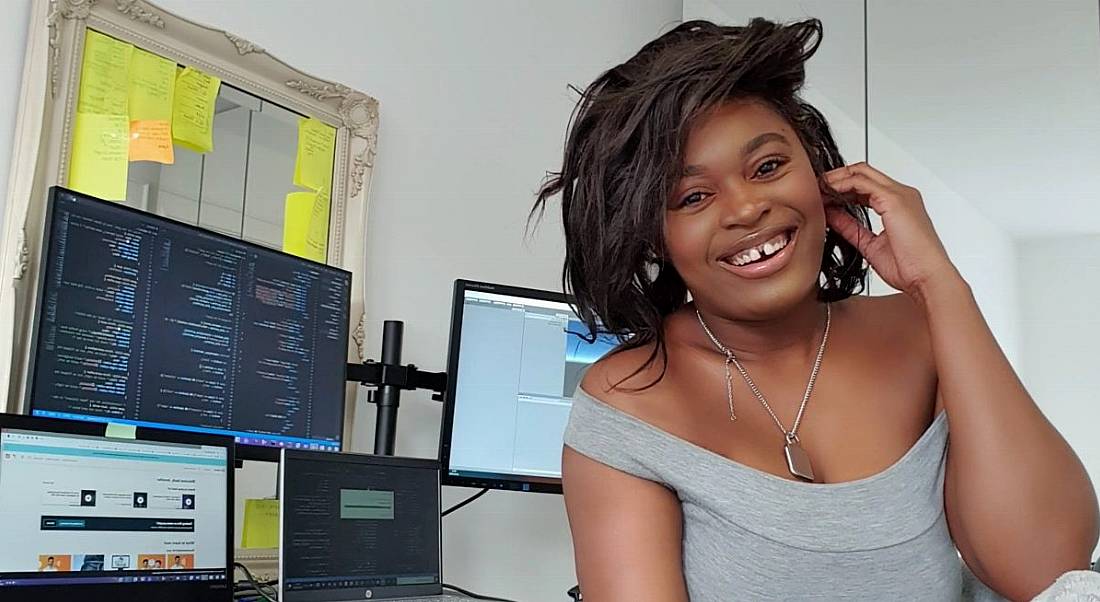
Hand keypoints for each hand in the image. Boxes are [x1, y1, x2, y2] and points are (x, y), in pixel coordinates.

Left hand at [821, 162, 960, 298]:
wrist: (927, 278)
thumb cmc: (909, 268)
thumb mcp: (870, 244)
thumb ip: (851, 227)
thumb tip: (831, 216)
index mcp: (900, 204)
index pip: (866, 184)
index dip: (842, 187)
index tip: (822, 195)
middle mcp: (902, 194)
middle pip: (862, 172)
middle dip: (836, 177)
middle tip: (814, 188)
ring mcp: (899, 194)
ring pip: (860, 172)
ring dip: (835, 179)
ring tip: (816, 190)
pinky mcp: (894, 200)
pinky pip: (860, 182)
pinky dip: (841, 185)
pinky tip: (827, 194)